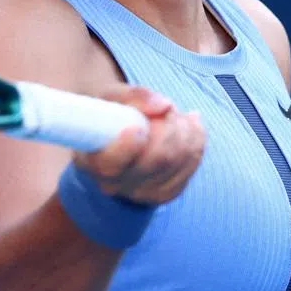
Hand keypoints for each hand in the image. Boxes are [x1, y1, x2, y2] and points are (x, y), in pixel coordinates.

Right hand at [72, 85, 205, 206]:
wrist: (117, 138)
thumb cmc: (111, 115)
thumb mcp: (113, 97)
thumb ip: (135, 97)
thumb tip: (164, 105)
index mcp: (94, 161)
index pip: (111, 163)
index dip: (128, 145)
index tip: (138, 127)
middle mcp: (116, 184)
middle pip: (158, 159)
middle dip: (168, 125)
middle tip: (165, 108)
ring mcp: (144, 193)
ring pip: (180, 159)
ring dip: (184, 128)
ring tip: (173, 115)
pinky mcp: (168, 192)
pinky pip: (192, 161)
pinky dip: (195, 137)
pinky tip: (187, 126)